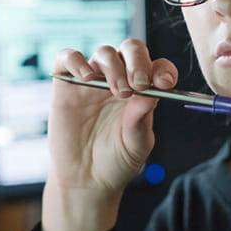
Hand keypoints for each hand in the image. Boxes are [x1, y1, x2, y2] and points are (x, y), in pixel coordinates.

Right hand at [41, 39, 177, 230]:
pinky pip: (68, 57)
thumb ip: (142, 119)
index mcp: (142, 91)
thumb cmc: (115, 162)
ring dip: (113, 66)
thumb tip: (152, 91)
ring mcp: (92, 81)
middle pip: (131, 50)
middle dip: (138, 61)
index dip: (162, 69)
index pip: (157, 67)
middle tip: (138, 84)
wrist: (85, 180)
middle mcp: (119, 80)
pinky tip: (86, 78)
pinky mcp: (66, 85)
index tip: (163, 84)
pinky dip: (76, 60)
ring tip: (116, 92)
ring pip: (104, 52)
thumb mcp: (136, 144)